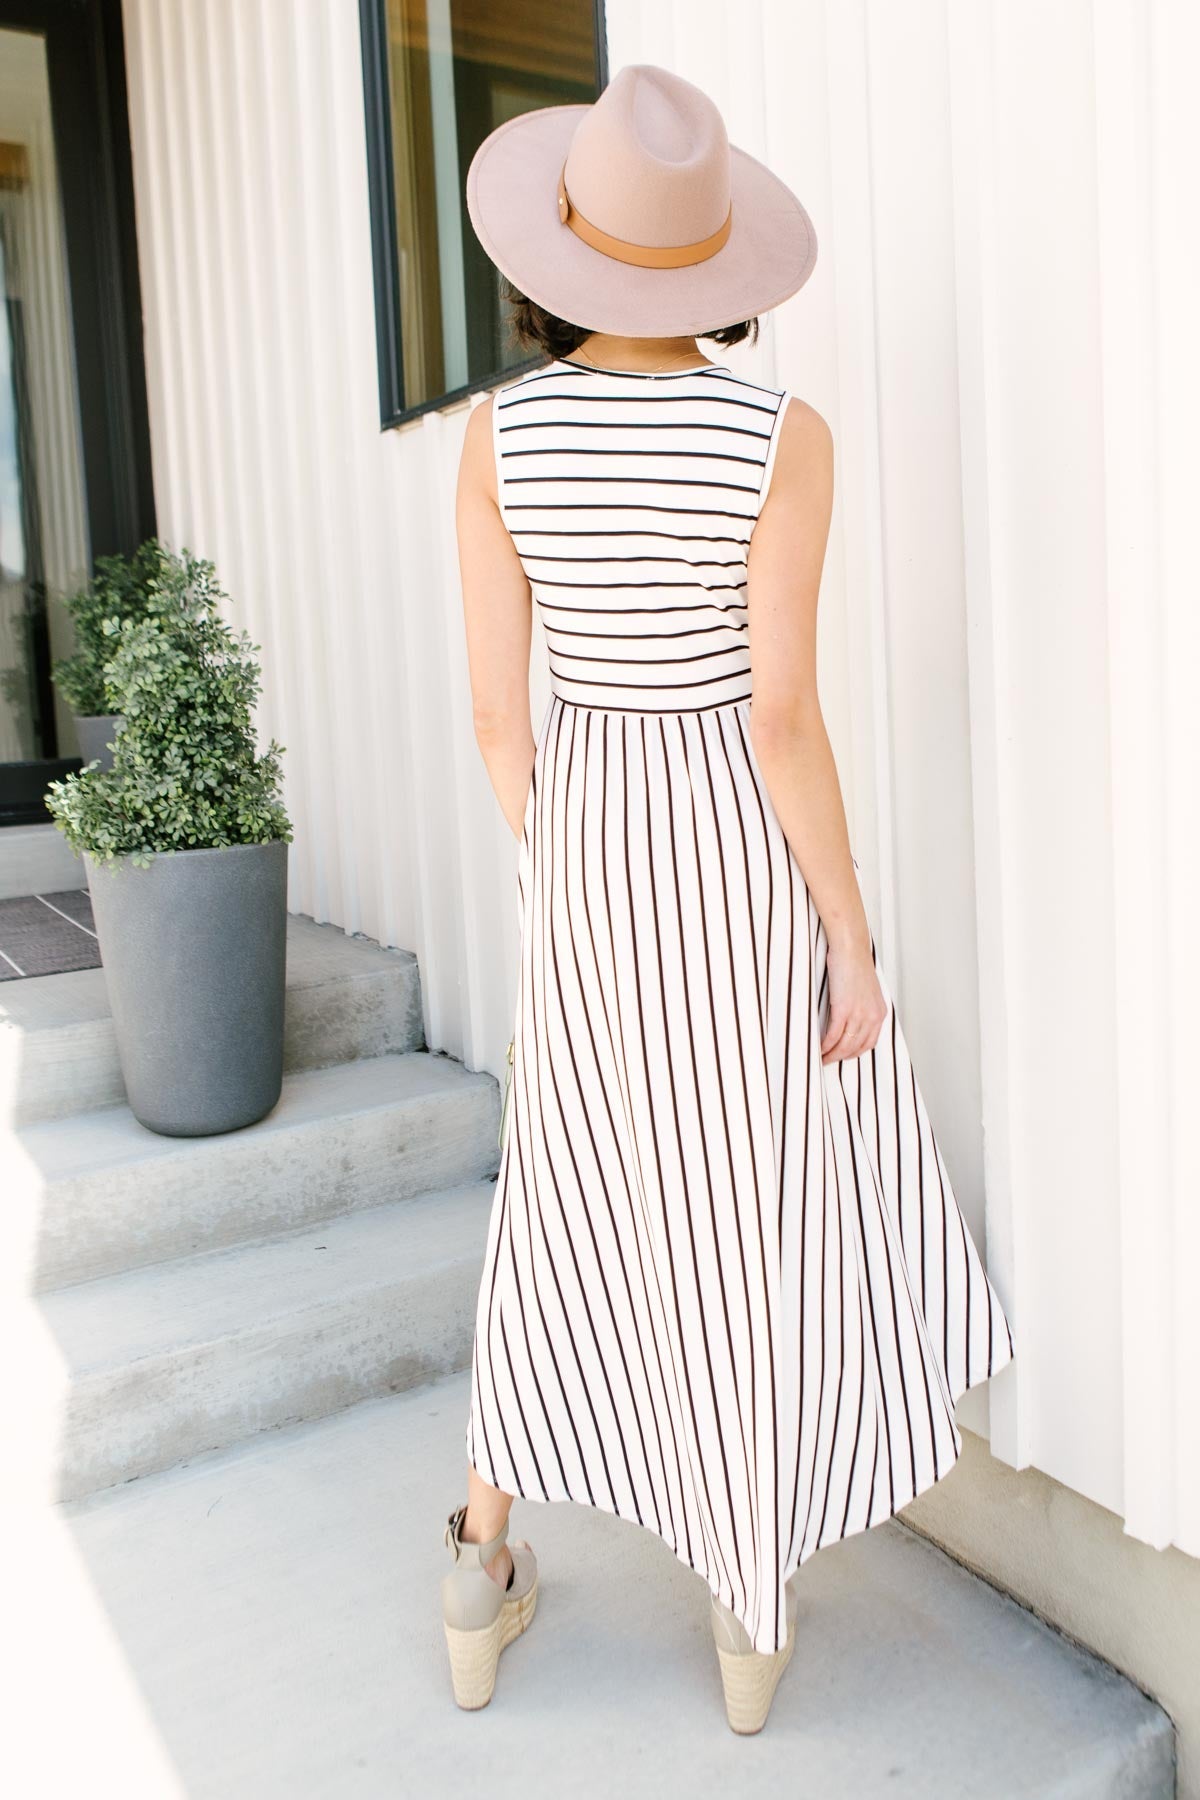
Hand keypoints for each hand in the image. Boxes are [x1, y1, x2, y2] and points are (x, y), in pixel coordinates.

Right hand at [821, 936, 886, 1063]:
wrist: (851, 948)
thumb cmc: (854, 964)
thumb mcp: (866, 990)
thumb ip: (862, 1007)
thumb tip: (850, 1020)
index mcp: (879, 1012)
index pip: (869, 1043)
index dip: (854, 1053)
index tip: (842, 1055)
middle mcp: (872, 1016)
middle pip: (856, 1048)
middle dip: (840, 1057)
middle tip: (827, 1060)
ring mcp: (859, 1013)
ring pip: (845, 1045)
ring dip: (831, 1054)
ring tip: (820, 1057)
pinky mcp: (844, 1009)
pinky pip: (833, 1035)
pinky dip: (825, 1044)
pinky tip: (818, 1047)